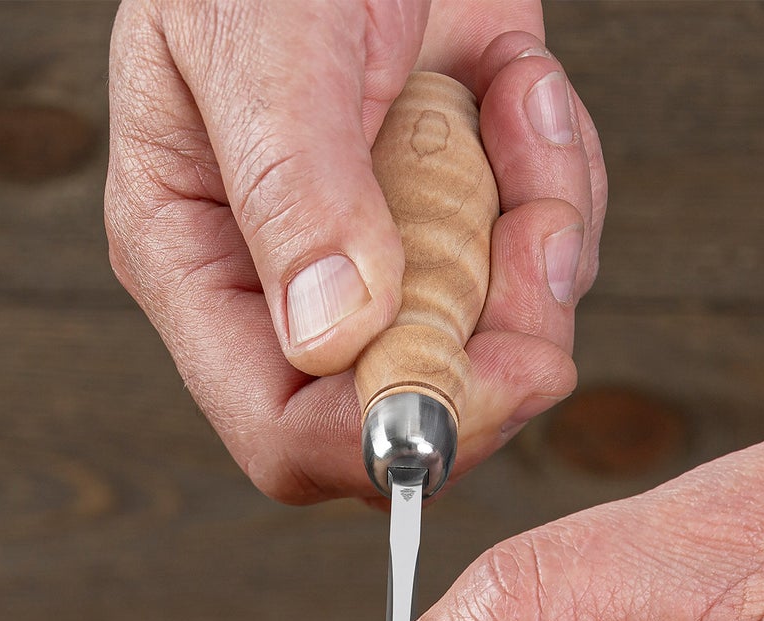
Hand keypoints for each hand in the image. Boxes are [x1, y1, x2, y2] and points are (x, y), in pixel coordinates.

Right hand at [106, 0, 603, 503]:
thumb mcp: (262, 38)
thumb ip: (293, 186)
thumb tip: (334, 338)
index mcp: (202, 261)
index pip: (282, 432)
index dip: (384, 437)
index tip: (482, 379)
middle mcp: (296, 285)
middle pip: (412, 413)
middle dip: (500, 345)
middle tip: (539, 239)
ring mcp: (389, 257)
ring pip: (498, 346)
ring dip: (543, 236)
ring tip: (513, 97)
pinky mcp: (467, 219)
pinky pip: (545, 266)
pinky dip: (560, 178)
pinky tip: (515, 81)